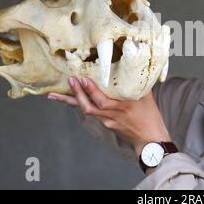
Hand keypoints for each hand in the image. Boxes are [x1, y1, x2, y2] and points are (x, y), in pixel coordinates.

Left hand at [48, 77, 170, 155]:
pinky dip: (79, 104)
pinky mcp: (105, 124)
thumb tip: (132, 64)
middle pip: (89, 107)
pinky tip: (68, 99)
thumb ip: (136, 83)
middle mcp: (112, 115)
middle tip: (69, 80)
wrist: (149, 139)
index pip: (103, 101)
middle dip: (76, 94)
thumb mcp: (146, 97)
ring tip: (54, 94)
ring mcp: (107, 121)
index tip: (83, 79)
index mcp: (123, 107)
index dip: (91, 91)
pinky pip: (90, 112)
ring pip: (86, 110)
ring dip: (70, 101)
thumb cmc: (150, 115)